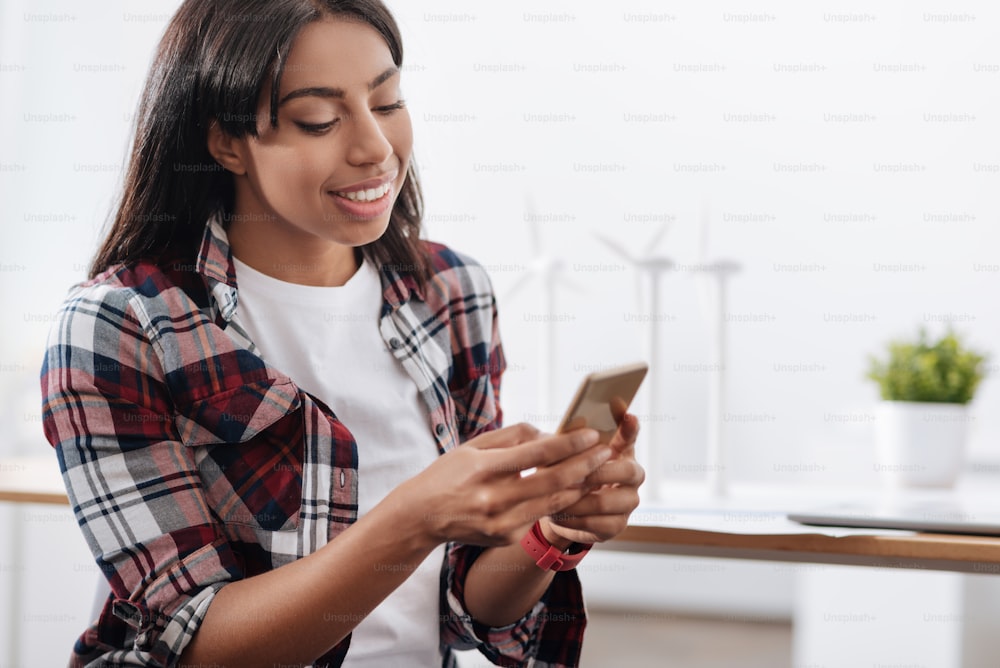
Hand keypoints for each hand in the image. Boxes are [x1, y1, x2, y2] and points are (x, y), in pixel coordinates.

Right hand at [395, 423, 613, 548]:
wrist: (423, 516)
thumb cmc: (449, 474)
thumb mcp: (473, 447)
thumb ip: (512, 438)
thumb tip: (550, 434)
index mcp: (485, 468)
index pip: (537, 453)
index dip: (570, 443)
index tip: (592, 435)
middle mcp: (494, 497)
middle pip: (553, 479)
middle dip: (585, 464)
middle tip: (606, 452)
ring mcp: (501, 522)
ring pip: (554, 502)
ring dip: (580, 485)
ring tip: (598, 470)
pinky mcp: (506, 536)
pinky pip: (539, 516)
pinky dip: (558, 502)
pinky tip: (572, 489)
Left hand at [540, 413, 643, 545]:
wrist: (563, 510)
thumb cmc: (566, 475)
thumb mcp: (563, 456)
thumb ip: (564, 444)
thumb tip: (545, 433)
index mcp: (621, 451)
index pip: (630, 435)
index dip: (630, 427)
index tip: (628, 416)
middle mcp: (632, 475)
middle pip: (627, 471)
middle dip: (596, 473)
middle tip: (569, 476)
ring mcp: (628, 501)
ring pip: (605, 502)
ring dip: (575, 500)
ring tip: (554, 498)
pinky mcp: (618, 525)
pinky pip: (595, 523)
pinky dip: (572, 519)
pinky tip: (556, 514)